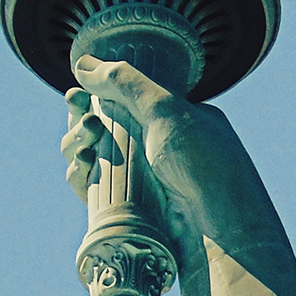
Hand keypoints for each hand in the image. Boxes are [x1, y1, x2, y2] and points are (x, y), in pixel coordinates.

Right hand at [62, 56, 264, 272]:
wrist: (220, 231)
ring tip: (84, 142)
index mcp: (174, 121)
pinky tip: (79, 167)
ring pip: (92, 157)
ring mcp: (142, 181)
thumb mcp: (168, 111)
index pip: (125, 100)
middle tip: (80, 116)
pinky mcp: (128, 211)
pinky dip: (79, 176)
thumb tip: (82, 64)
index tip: (76, 91)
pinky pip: (92, 189)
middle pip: (101, 127)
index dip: (96, 94)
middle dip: (81, 119)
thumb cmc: (204, 165)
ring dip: (75, 144)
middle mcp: (156, 148)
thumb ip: (126, 83)